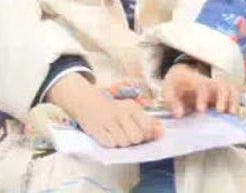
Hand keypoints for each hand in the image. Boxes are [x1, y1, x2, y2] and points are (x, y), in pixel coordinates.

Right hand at [47, 74, 162, 147]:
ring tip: (114, 132)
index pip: (147, 128)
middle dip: (133, 139)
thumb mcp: (129, 107)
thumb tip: (161, 133)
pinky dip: (109, 142)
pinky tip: (106, 134)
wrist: (84, 100)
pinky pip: (110, 144)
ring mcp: (107, 122)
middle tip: (126, 132)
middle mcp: (120, 113)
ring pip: (123, 143)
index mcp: (131, 107)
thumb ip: (147, 120)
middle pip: (136, 138)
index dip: (147, 134)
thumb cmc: (110, 105)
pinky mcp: (96, 129)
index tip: (142, 132)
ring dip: (121, 141)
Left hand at [162, 62, 241, 116]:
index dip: (203, 97)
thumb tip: (179, 114)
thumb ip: (171, 101)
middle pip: (222, 85)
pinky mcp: (223, 96)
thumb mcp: (168, 90)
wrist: (181, 77)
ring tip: (232, 116)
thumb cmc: (175, 85)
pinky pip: (235, 97)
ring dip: (234, 102)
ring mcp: (218, 89)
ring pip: (232, 90)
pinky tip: (235, 119)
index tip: (200, 110)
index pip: (202, 85)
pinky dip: (237, 106)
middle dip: (223, 98)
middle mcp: (210, 83)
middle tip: (220, 111)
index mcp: (195, 80)